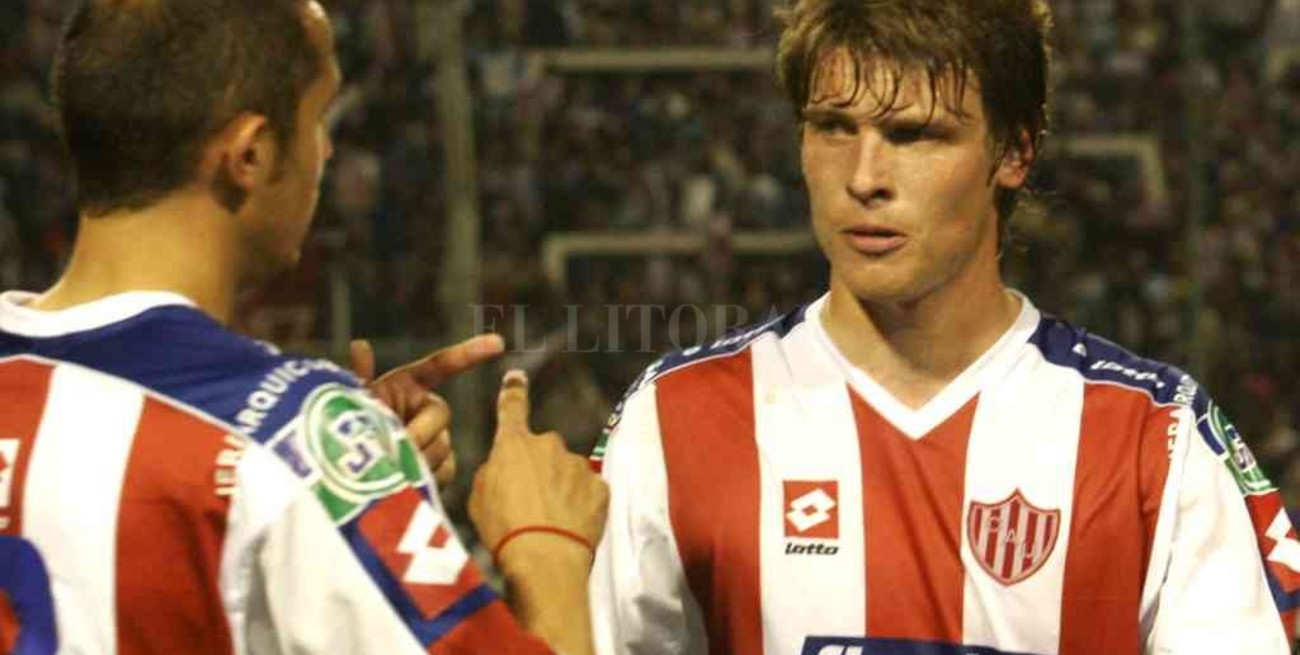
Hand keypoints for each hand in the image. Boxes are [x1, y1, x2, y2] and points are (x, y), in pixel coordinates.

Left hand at [350, 334, 504, 486]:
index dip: (469, 353)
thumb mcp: (350, 403)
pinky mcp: (440, 468)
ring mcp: (436, 439)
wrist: (349, 475)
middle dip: (422, 430)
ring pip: (443, 444)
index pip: (442, 365)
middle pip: (441, 413)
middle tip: (401, 445)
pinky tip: (408, 479)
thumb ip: (360, 378)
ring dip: (419, 456)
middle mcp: (427, 409)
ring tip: (390, 465)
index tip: (498, 343)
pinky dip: (429, 474)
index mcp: (408, 385)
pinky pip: (446, 469)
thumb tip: (360, 345)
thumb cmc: (346, 432)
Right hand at [469, 370, 609, 571]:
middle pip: (544, 452)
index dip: (513, 392)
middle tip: (530, 505)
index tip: (517, 377)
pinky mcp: (601, 487)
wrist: (545, 557)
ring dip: (562, 490)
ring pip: (569, 472)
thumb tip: (504, 469)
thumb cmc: (503, 529)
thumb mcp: (478, 499)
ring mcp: (578, 465)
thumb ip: (493, 473)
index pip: (512, 409)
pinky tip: (571, 527)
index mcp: (513, 445)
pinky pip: (589, 492)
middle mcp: (549, 446)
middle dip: (540, 471)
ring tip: (550, 524)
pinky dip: (581, 506)